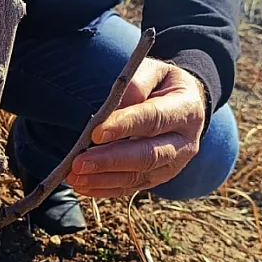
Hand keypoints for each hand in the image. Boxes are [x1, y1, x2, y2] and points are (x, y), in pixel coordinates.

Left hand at [66, 60, 207, 197]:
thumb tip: (116, 106)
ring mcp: (173, 165)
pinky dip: (106, 189)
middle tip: (79, 163)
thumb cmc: (163, 85)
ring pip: (138, 176)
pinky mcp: (159, 178)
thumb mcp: (155, 72)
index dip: (125, 126)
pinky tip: (84, 186)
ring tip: (75, 177)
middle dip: (111, 160)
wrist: (186, 107)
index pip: (154, 119)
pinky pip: (132, 188)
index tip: (96, 133)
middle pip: (147, 155)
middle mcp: (184, 143)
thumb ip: (137, 83)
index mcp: (185, 110)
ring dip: (104, 179)